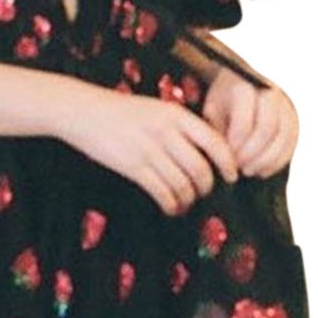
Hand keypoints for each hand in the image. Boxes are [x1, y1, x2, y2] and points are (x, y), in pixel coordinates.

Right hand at [57, 87, 241, 215]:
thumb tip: (205, 153)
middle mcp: (167, 132)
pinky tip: (170, 207)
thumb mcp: (157, 109)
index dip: (228, 163)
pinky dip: (170, 205)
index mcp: (176, 115)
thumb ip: (180, 127)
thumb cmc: (122, 112)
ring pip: (182, 184)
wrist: (85, 111)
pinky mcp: (133, 166)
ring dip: (188, 199)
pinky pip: (162, 192)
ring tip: (185, 203)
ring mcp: (149, 150)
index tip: (232, 176)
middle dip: (207, 187)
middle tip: (205, 193)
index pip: (214, 142)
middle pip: (201, 169)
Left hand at [201, 67, 299, 176]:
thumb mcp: (212, 114)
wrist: (239, 90)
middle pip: (267, 128)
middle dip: (252, 154)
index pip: (244, 121)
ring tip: (248, 171)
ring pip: (283, 137)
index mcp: (243, 88)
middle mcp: (269, 93)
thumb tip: (223, 159)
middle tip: (238, 167)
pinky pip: (291, 143)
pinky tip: (261, 171)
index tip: (227, 157)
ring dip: (265, 160)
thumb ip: (217, 132)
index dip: (236, 145)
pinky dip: (277, 162)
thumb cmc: (222, 105)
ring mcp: (285, 106)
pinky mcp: (293, 120)